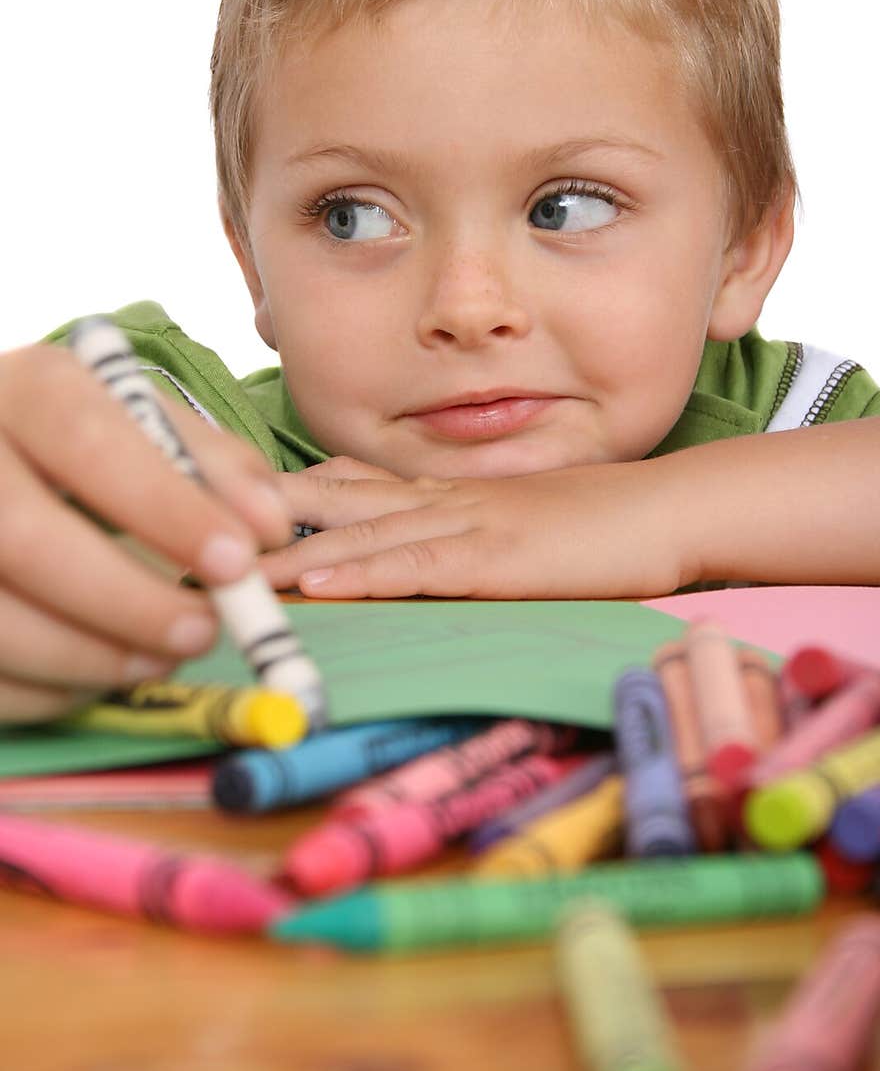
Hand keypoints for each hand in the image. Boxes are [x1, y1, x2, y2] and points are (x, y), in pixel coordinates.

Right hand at [0, 342, 292, 722]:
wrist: (2, 469)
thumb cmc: (82, 449)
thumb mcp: (143, 428)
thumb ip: (210, 464)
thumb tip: (268, 526)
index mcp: (27, 392)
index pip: (88, 439)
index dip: (165, 506)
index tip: (238, 559)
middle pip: (24, 534)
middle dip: (128, 598)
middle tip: (206, 630)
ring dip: (94, 657)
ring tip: (163, 658)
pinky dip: (51, 690)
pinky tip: (101, 674)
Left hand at [260, 454, 693, 599]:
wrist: (672, 509)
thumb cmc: (605, 525)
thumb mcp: (523, 524)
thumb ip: (472, 536)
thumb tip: (430, 557)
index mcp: (451, 494)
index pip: (355, 488)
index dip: (292, 498)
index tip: (235, 509)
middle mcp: (446, 499)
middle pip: (337, 506)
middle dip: (266, 523)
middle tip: (197, 534)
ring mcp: (469, 523)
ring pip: (359, 536)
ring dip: (289, 556)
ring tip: (226, 572)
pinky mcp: (498, 557)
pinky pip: (416, 564)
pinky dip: (361, 573)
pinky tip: (316, 582)